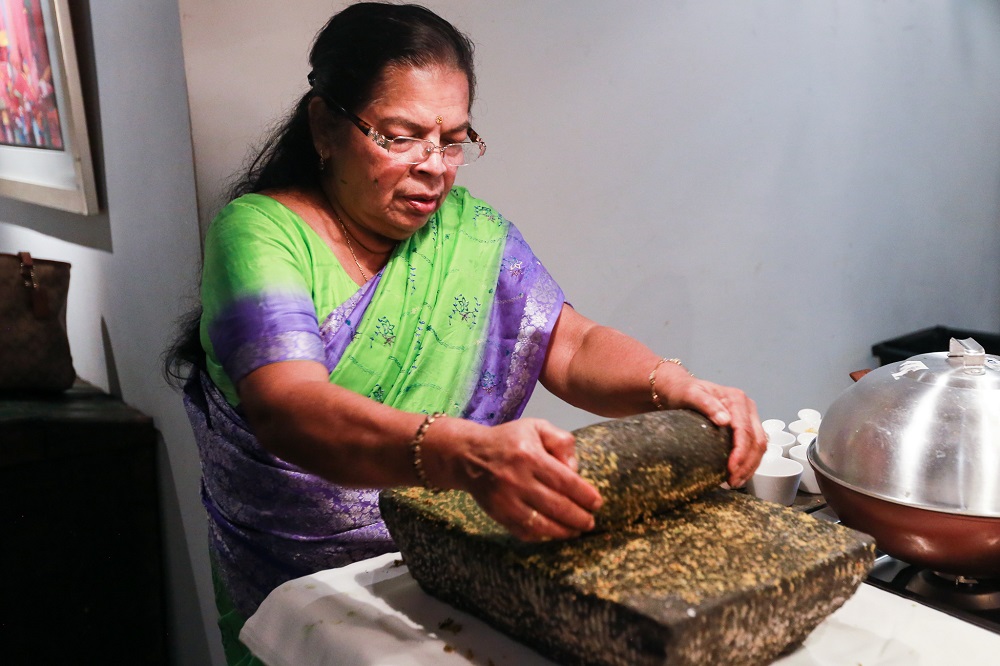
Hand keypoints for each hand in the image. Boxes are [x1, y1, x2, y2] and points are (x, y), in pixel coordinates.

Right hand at [448, 418, 603, 541]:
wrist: (469, 456)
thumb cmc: (508, 440)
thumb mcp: (536, 427)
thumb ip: (561, 441)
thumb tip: (574, 469)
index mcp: (529, 455)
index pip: (565, 481)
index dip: (584, 495)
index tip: (597, 503)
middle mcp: (517, 479)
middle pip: (557, 506)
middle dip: (579, 517)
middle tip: (590, 522)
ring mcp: (506, 500)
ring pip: (542, 524)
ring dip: (564, 531)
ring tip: (577, 531)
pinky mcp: (498, 515)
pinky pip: (525, 532)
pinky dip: (543, 536)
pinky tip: (555, 533)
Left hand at [662, 376, 766, 487]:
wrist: (679, 388)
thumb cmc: (683, 391)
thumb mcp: (690, 394)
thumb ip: (706, 404)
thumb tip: (725, 420)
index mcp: (737, 399)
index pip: (745, 430)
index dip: (741, 452)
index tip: (731, 468)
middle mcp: (747, 408)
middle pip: (757, 440)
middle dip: (748, 464)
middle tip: (733, 481)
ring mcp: (747, 418)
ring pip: (759, 446)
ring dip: (750, 466)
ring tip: (735, 482)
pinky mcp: (744, 427)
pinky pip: (753, 447)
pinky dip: (749, 462)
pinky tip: (738, 474)